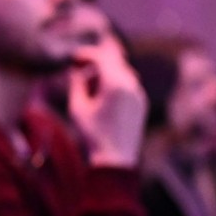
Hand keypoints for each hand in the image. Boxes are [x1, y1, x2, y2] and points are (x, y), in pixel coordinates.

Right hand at [68, 40, 147, 168]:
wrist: (116, 160)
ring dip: (105, 74)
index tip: (74, 58)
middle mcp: (131, 85)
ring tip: (89, 88)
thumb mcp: (78, 108)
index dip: (87, 55)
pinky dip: (114, 83)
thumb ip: (77, 85)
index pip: (102, 58)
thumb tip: (76, 72)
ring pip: (121, 72)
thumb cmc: (93, 135)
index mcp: (115, 84)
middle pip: (113, 62)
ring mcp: (139, 94)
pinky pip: (128, 84)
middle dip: (96, 63)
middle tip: (79, 68)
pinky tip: (101, 96)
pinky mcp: (141, 103)